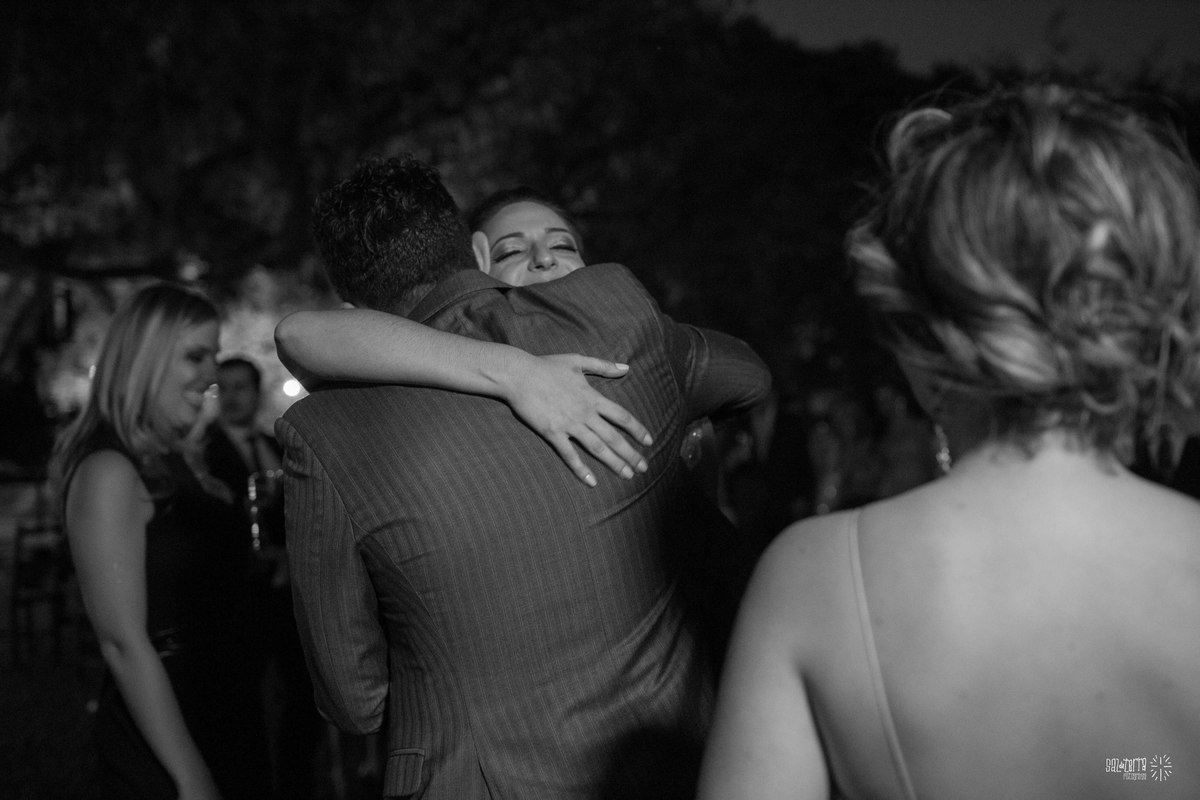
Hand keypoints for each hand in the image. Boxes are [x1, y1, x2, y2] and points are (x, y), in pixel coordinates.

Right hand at [503, 354, 652, 485]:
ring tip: (628, 475)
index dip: (637, 430)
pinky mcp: (552, 433)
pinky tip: (592, 482)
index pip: (622, 416)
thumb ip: (604, 365)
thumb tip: (626, 367)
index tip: (649, 441)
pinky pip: (570, 454)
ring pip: (597, 447)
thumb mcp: (578, 360)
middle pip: (614, 437)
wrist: (518, 374)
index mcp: (593, 397)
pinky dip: (581, 469)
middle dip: (631, 453)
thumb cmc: (546, 366)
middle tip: (644, 468)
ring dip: (614, 463)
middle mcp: (585, 413)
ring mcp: (569, 424)